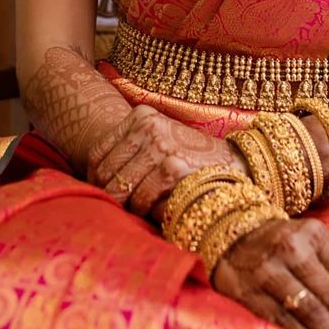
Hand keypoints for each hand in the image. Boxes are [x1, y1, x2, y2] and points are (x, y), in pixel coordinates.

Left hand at [88, 104, 246, 216]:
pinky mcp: (173, 167)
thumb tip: (93, 180)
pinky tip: (152, 211)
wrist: (235, 164)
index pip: (97, 153)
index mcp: (141, 116)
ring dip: (126, 205)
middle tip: (116, 208)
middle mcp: (149, 126)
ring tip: (137, 210)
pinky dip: (143, 209)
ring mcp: (161, 146)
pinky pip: (142, 197)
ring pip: (121, 187)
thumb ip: (129, 152)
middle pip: (106, 171)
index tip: (101, 193)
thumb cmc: (190, 158)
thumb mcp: (159, 141)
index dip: (93, 178)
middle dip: (108, 195)